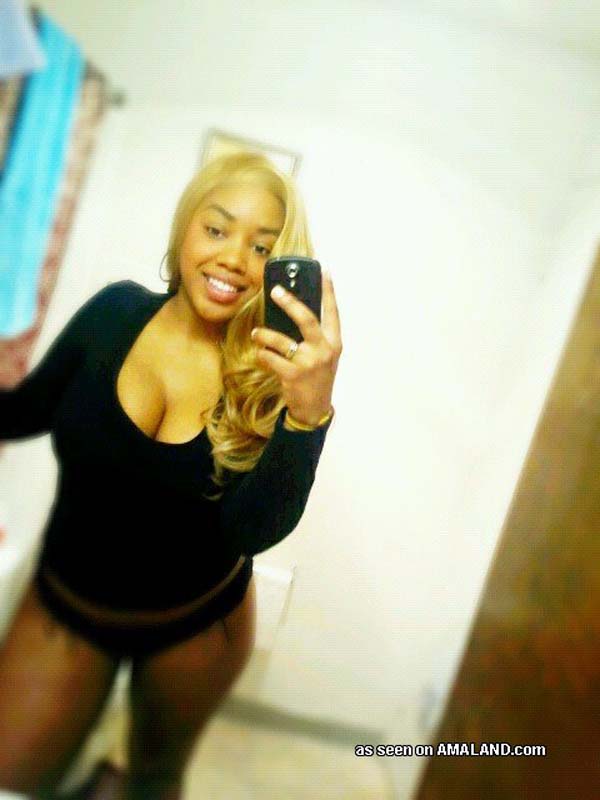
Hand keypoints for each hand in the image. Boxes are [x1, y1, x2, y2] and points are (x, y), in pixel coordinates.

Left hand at [251, 272, 342, 426]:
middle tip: (275, 291)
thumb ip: (315, 337)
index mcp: (334, 343)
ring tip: (257, 334)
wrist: (315, 410)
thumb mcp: (324, 356)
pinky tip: (262, 356)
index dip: (329, 292)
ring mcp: (308, 363)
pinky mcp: (292, 375)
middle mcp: (323, 351)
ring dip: (264, 335)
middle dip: (289, 302)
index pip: (332, 313)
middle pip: (306, 319)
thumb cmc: (317, 378)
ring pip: (280, 340)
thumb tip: (293, 312)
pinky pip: (270, 357)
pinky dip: (262, 355)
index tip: (324, 271)